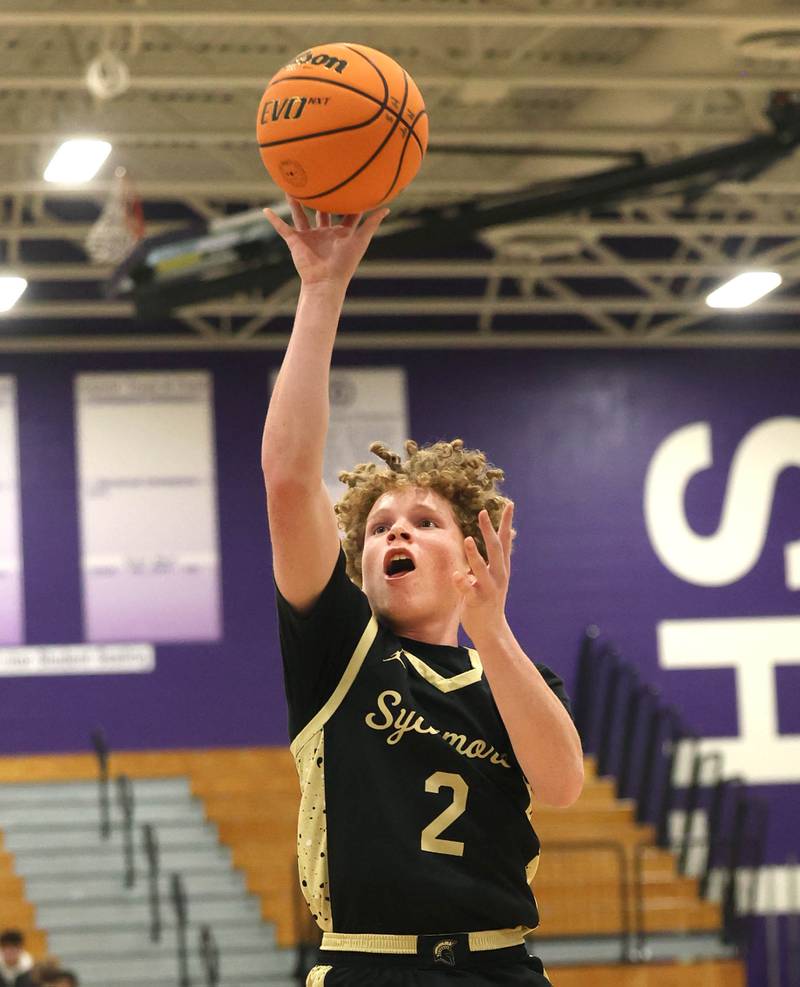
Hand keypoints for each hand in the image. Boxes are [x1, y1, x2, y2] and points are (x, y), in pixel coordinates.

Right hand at [263, 194, 389, 287]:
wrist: (325, 282)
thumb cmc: (345, 263)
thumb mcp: (360, 240)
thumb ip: (371, 224)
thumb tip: (387, 208)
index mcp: (340, 232)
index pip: (344, 212)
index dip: (347, 199)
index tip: (348, 182)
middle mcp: (324, 233)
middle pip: (321, 211)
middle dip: (319, 198)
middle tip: (317, 178)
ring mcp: (309, 237)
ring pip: (300, 215)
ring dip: (294, 203)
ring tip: (290, 187)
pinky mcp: (295, 241)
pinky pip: (282, 228)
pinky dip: (274, 220)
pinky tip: (266, 210)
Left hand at [453, 503, 513, 644]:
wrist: (491, 629)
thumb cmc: (489, 598)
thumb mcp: (496, 575)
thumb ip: (497, 557)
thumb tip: (507, 535)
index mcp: (501, 568)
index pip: (505, 541)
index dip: (506, 522)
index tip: (509, 504)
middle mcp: (498, 576)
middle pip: (495, 549)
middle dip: (489, 531)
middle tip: (483, 513)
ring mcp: (489, 589)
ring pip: (482, 569)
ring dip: (475, 555)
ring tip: (467, 540)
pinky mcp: (477, 601)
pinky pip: (468, 590)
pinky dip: (462, 582)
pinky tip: (456, 575)